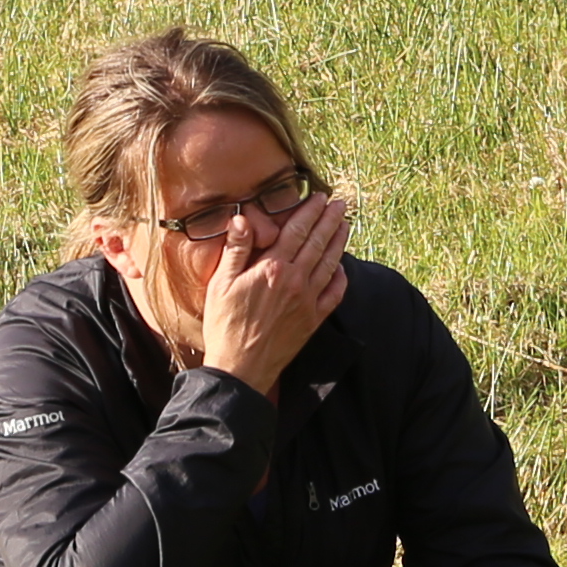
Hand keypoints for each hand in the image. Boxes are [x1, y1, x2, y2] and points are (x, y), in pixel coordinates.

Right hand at [194, 189, 348, 397]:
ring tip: (345, 225)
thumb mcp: (221, 284)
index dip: (310, 212)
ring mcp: (307, 301)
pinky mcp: (312, 320)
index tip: (320, 198)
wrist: (240, 368)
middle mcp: (295, 281)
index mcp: (272, 268)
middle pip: (318, 242)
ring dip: (339, 242)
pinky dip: (341, 278)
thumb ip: (236, 249)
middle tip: (340, 204)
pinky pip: (333, 294)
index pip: (296, 231)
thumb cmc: (225, 325)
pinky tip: (342, 268)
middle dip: (330, 220)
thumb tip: (243, 218)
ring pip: (330, 264)